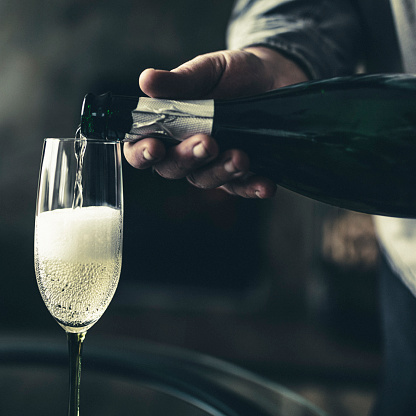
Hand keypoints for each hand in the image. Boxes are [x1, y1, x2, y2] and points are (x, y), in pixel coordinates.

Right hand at [124, 47, 307, 197]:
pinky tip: (265, 185)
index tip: (154, 147)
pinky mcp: (242, 173)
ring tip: (240, 156)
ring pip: (207, 180)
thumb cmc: (233, 73)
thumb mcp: (208, 70)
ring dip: (221, 172)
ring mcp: (214, 164)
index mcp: (168, 127)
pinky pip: (243, 187)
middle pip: (174, 168)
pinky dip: (253, 187)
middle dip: (188, 159)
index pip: (143, 148)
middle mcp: (187, 151)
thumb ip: (180, 81)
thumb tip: (146, 80)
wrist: (273, 77)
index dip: (141, 153)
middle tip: (208, 143)